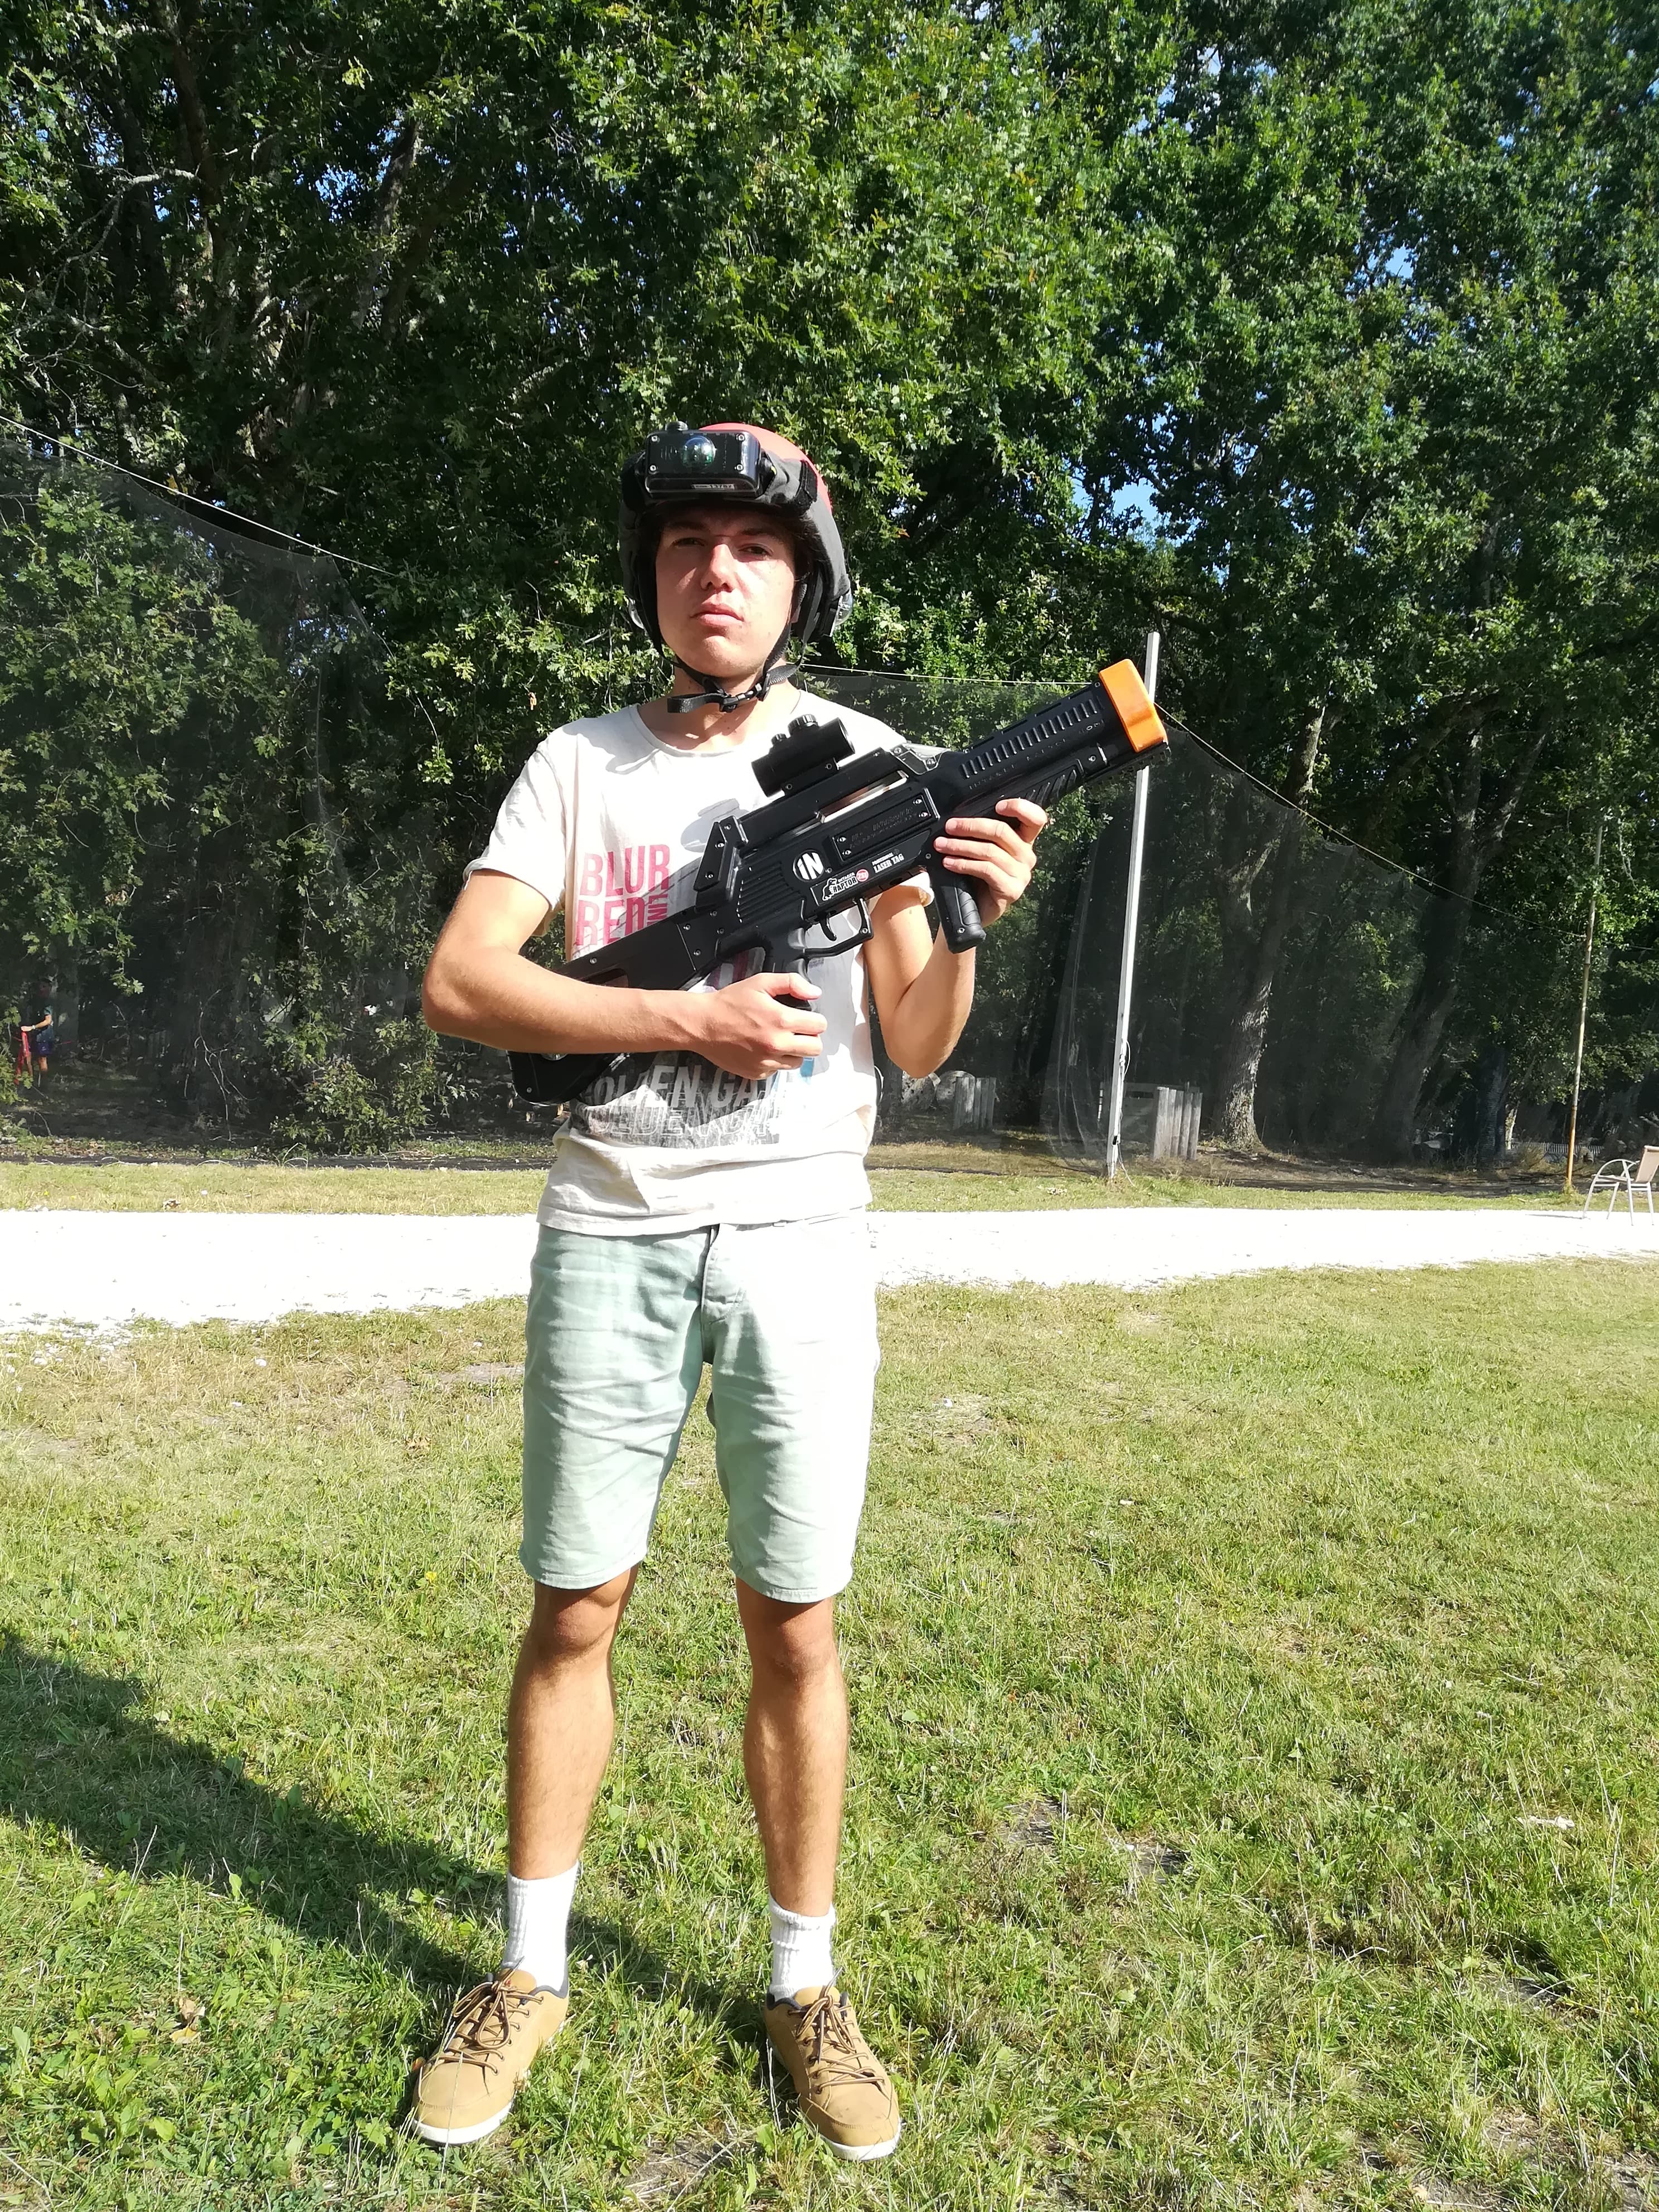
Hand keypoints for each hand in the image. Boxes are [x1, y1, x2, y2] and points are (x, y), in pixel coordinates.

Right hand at [690, 971, 827, 1078]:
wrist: (703, 1024)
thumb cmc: (730, 1003)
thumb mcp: (761, 982)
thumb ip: (792, 983)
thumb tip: (815, 993)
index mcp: (782, 1020)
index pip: (819, 1026)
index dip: (815, 1020)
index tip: (805, 1018)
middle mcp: (777, 1044)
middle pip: (815, 1048)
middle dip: (809, 1037)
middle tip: (796, 1030)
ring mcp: (767, 1062)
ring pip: (798, 1062)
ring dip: (794, 1051)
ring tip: (779, 1039)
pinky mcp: (757, 1073)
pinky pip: (778, 1070)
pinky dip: (775, 1061)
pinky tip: (763, 1048)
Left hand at [932, 797, 1047, 926]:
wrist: (973, 909)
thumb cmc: (977, 877)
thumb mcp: (982, 850)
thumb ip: (982, 834)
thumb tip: (961, 818)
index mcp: (1024, 841)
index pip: (1035, 818)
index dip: (1020, 807)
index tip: (997, 805)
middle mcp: (1026, 856)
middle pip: (1002, 831)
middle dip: (971, 826)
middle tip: (950, 827)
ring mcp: (1021, 874)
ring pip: (990, 851)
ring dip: (961, 846)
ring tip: (942, 845)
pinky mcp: (1011, 890)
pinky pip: (986, 870)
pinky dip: (964, 864)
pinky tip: (949, 862)